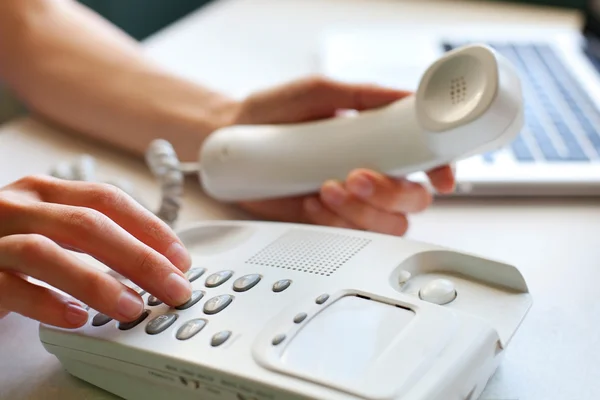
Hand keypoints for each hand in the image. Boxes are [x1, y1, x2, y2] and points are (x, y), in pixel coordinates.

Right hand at [0, 175, 192, 327]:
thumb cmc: (7, 246)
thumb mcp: (51, 228)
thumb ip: (93, 236)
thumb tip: (157, 259)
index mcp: (45, 192)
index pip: (107, 199)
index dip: (149, 227)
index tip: (180, 257)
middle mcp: (18, 207)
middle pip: (87, 224)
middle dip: (139, 258)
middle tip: (173, 287)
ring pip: (47, 253)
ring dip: (97, 281)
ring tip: (132, 307)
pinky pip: (10, 287)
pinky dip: (46, 304)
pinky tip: (76, 319)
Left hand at [225, 77, 455, 235]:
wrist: (233, 139)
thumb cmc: (275, 112)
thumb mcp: (319, 93)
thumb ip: (363, 95)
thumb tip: (405, 97)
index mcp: (379, 141)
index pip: (426, 160)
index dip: (441, 170)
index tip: (439, 177)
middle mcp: (371, 172)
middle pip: (412, 200)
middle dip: (390, 193)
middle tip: (356, 176)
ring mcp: (350, 201)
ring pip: (386, 224)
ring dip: (361, 211)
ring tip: (327, 187)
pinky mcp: (326, 220)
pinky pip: (348, 236)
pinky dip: (333, 221)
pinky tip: (311, 201)